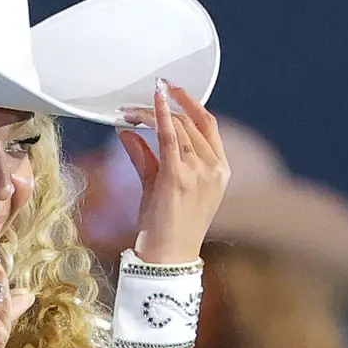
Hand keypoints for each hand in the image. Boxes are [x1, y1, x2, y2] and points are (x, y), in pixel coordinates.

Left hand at [119, 82, 229, 265]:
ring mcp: (199, 171)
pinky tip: (150, 103)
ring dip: (153, 113)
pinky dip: (159, 116)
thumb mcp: (159, 185)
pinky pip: (169, 137)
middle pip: (191, 123)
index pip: (208, 126)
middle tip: (141, 98)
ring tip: (130, 110)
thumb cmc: (166, 227)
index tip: (172, 89)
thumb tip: (127, 133)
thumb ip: (146, 157)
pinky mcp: (179, 176)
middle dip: (166, 106)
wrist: (167, 258)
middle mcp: (214, 168)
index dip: (191, 103)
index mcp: (220, 170)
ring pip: (178, 127)